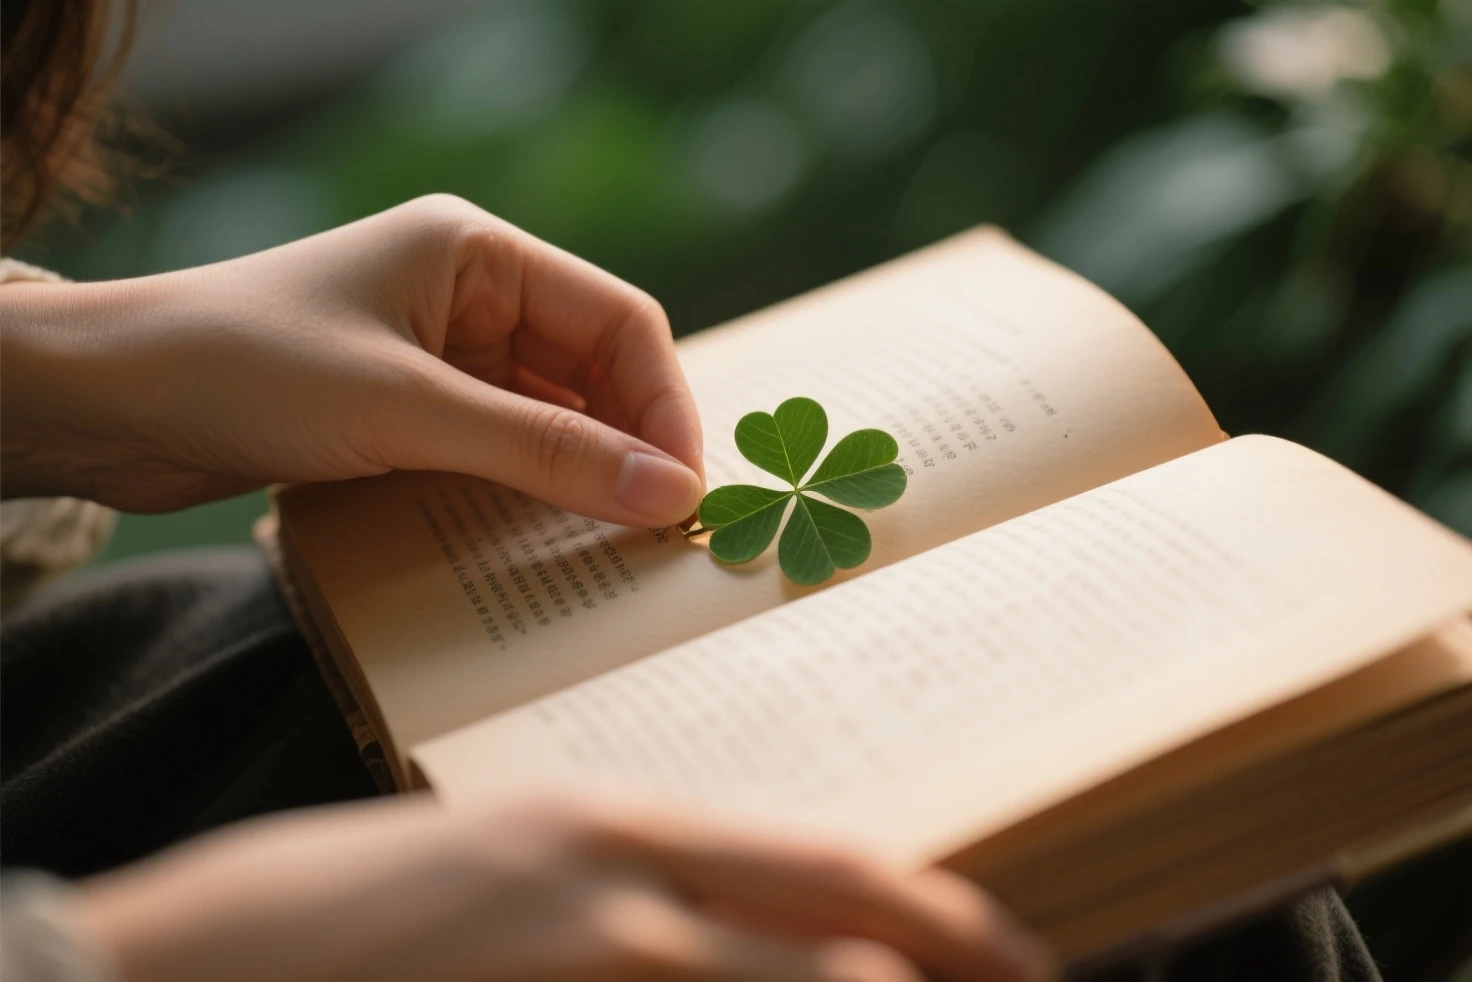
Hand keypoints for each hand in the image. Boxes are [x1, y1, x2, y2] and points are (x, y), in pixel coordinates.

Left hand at [0, 195, 703, 525]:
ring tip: (614, 542)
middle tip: (663, 529)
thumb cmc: (246, 370)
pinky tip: (544, 537)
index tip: (687, 491)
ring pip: (552, 415)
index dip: (666, 404)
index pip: (620, 320)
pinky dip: (528, 490)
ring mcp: (440, 354)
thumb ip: (544, 451)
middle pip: (595, 370)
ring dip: (583, 474)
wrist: (104, 403)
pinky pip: (500, 448)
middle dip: (632, 444)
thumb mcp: (408, 411)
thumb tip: (670, 494)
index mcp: (480, 253)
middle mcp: (470, 295)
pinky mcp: (408, 409)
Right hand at [77, 794, 1053, 981]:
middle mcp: (622, 889)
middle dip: (952, 952)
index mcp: (616, 827)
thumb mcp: (508, 870)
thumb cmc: (354, 911)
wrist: (199, 955)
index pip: (819, 864)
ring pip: (789, 981)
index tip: (1001, 948)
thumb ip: (629, 893)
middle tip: (1029, 978)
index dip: (929, 912)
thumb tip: (735, 926)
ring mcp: (587, 959)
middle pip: (839, 919)